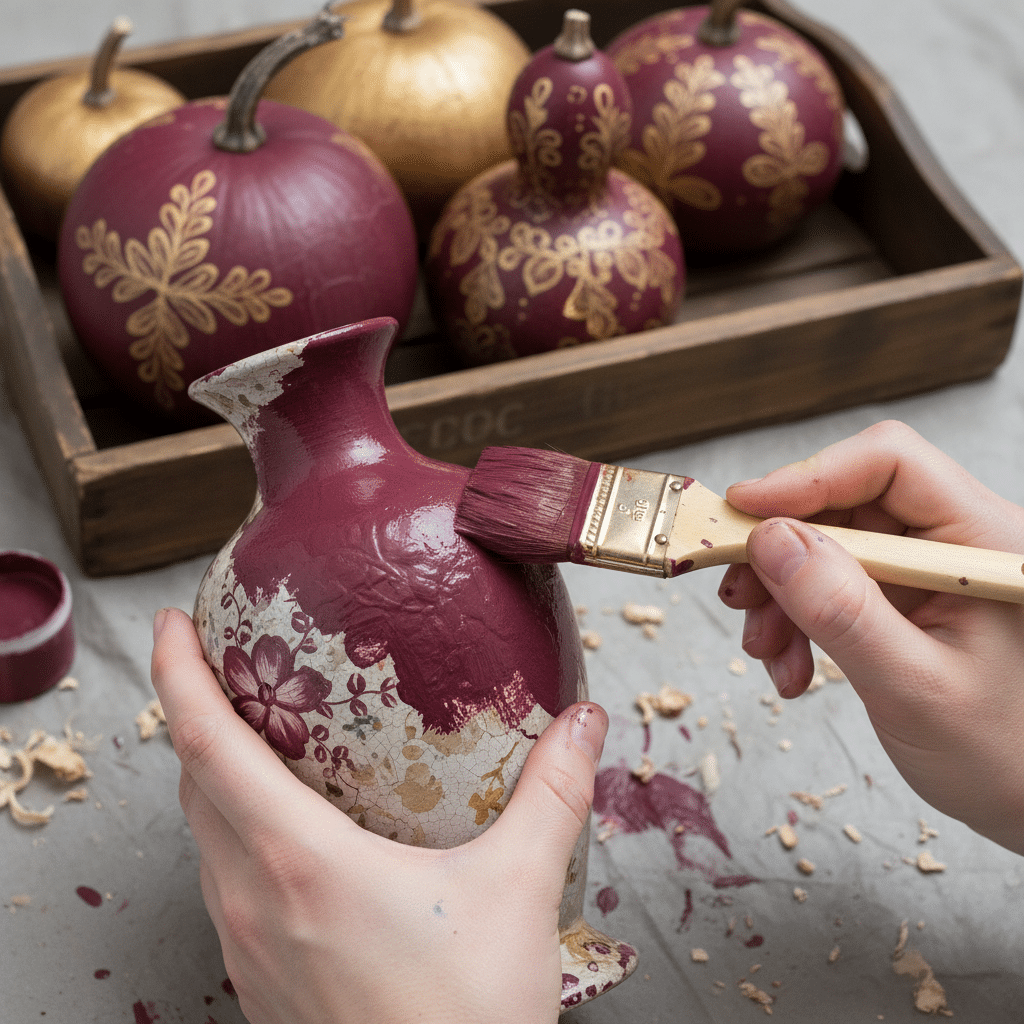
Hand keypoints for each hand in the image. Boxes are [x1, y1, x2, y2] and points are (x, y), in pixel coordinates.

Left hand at [150, 606, 607, 1023]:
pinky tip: (283, 832)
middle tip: (222, 663)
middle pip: (194, 784)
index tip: (174, 623)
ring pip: (203, 837)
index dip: (180, 675)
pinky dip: (230, 833)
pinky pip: (223, 883)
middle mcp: (255, 900)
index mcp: (300, 862)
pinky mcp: (261, 982)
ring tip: (249, 734)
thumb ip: (553, 794)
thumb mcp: (520, 892)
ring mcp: (249, 947)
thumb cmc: (468, 1021)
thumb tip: (586, 721)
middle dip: (196, 713)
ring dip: (210, 776)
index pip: (209, 746)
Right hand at [717, 420, 1023, 853]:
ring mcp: (925, 571)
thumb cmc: (1006, 755)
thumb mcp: (913, 686)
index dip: (807, 477)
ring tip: (769, 650)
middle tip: (739, 595)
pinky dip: (796, 620)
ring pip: (826, 545)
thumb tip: (770, 539)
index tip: (742, 512)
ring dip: (781, 594)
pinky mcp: (902, 599)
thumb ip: (842, 609)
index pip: (888, 463)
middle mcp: (953, 542)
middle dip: (780, 552)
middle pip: (843, 503)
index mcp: (982, 540)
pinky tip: (793, 665)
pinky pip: (829, 585)